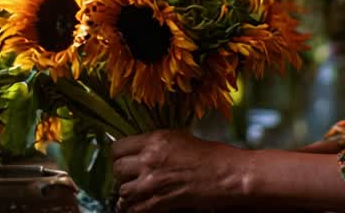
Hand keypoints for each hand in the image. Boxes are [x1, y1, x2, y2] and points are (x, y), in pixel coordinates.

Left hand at [112, 128, 246, 212]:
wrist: (227, 175)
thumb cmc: (212, 155)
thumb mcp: (180, 138)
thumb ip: (157, 143)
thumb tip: (140, 149)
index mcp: (155, 139)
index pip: (118, 147)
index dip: (119, 155)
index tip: (125, 158)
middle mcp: (150, 159)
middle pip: (117, 169)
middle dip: (122, 174)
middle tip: (132, 176)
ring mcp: (153, 182)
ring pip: (122, 191)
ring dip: (128, 193)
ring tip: (138, 192)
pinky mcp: (159, 202)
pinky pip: (134, 209)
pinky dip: (134, 209)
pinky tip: (140, 206)